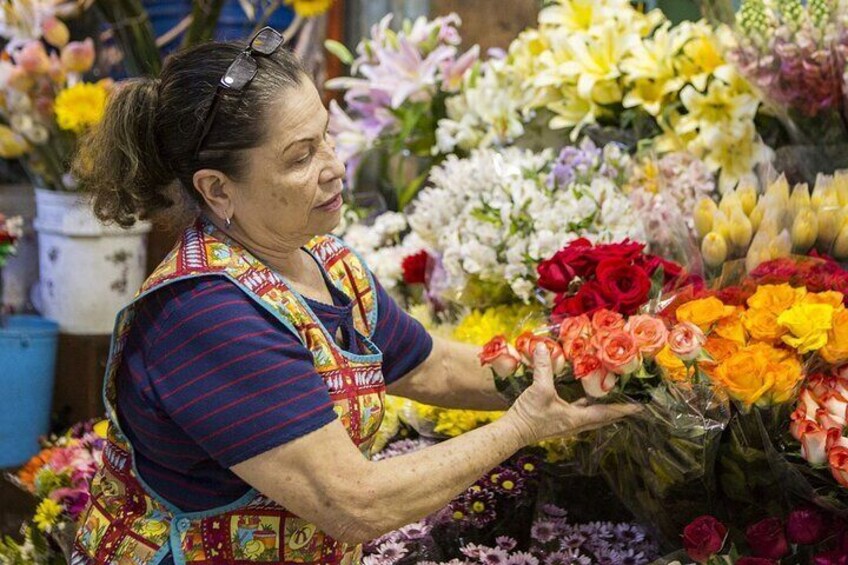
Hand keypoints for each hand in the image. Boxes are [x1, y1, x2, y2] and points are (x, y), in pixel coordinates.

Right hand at [506, 344, 639, 443]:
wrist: (513, 432)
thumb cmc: (530, 414)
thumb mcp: (539, 389)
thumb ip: (544, 368)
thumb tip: (544, 347)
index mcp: (577, 418)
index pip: (607, 413)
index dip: (624, 409)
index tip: (640, 406)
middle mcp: (576, 424)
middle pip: (603, 418)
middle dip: (618, 410)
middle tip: (631, 402)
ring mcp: (568, 425)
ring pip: (593, 417)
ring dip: (604, 409)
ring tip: (613, 398)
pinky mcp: (559, 422)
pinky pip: (580, 414)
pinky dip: (588, 406)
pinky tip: (585, 398)